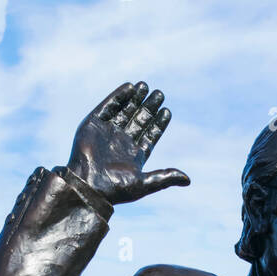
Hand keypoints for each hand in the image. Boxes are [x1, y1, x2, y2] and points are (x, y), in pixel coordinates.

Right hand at [66, 81, 189, 204]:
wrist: (88, 185)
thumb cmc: (116, 189)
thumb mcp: (144, 183)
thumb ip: (165, 177)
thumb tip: (188, 180)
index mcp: (134, 155)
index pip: (149, 135)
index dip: (158, 123)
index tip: (167, 111)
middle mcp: (122, 142)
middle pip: (139, 120)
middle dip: (149, 107)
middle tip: (159, 94)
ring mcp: (108, 132)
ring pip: (125, 111)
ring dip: (135, 99)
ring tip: (146, 86)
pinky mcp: (94, 124)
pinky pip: (108, 106)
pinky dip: (118, 97)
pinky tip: (130, 88)